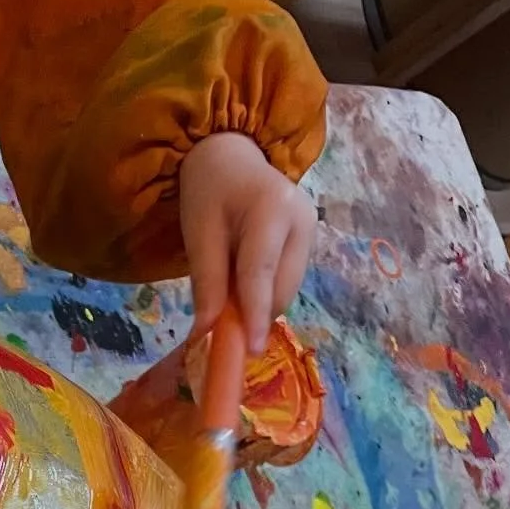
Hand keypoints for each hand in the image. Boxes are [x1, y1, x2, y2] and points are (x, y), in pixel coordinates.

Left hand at [180, 132, 316, 354]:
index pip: (261, 273)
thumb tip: (207, 332)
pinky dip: (265, 294)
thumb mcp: (198, 234)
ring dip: (259, 306)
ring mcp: (311, 230)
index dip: (256, 315)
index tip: (252, 350)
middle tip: (222, 329)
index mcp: (272, 209)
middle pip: (281, 288)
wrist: (231, 158)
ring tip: (229, 295)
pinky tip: (244, 284)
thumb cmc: (210, 192)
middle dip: (255, 314)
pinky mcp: (309, 240)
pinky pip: (287, 281)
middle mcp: (303, 220)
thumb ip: (206, 282)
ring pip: (287, 290)